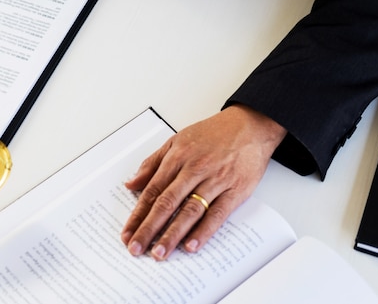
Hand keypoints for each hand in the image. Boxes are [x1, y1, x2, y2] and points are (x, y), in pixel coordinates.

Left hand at [121, 104, 286, 259]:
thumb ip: (153, 163)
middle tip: (136, 248)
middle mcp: (193, 169)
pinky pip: (217, 214)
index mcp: (177, 158)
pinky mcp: (235, 190)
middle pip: (166, 203)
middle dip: (149, 228)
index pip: (152, 190)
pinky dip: (204, 231)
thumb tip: (131, 183)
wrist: (250, 125)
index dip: (138, 214)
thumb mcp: (177, 141)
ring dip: (172, 234)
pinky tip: (191, 245)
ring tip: (159, 252)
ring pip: (189, 211)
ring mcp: (215, 180)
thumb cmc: (213, 133)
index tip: (127, 233)